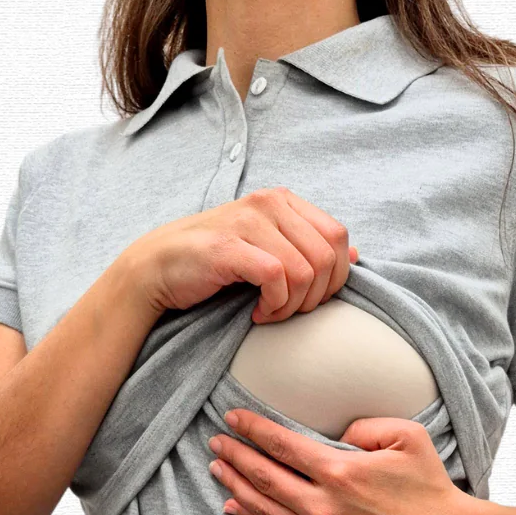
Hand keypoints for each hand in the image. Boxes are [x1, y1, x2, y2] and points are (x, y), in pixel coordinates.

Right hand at [134, 186, 358, 323]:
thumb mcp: (269, 247)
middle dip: (316, 296)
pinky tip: (257, 314)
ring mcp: (249, 222)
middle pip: (327, 256)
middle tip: (290, 310)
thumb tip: (356, 256)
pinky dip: (274, 306)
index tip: (309, 298)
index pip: (338, 236)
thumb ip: (308, 247)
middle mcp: (269, 203)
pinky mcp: (230, 247)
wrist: (159, 267)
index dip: (334, 277)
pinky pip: (277, 278)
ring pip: (305, 271)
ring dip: (293, 305)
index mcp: (284, 200)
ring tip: (271, 313)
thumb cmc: (217, 263)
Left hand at [207, 407, 475, 514]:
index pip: (282, 446)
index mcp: (341, 472)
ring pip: (264, 507)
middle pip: (264, 477)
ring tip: (216, 468)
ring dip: (235, 486)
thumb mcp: (407, 436)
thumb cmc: (428, 485)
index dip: (253, 430)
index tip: (233, 417)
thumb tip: (339, 430)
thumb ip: (367, 424)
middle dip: (235, 456)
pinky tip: (234, 507)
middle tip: (216, 441)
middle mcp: (323, 505)